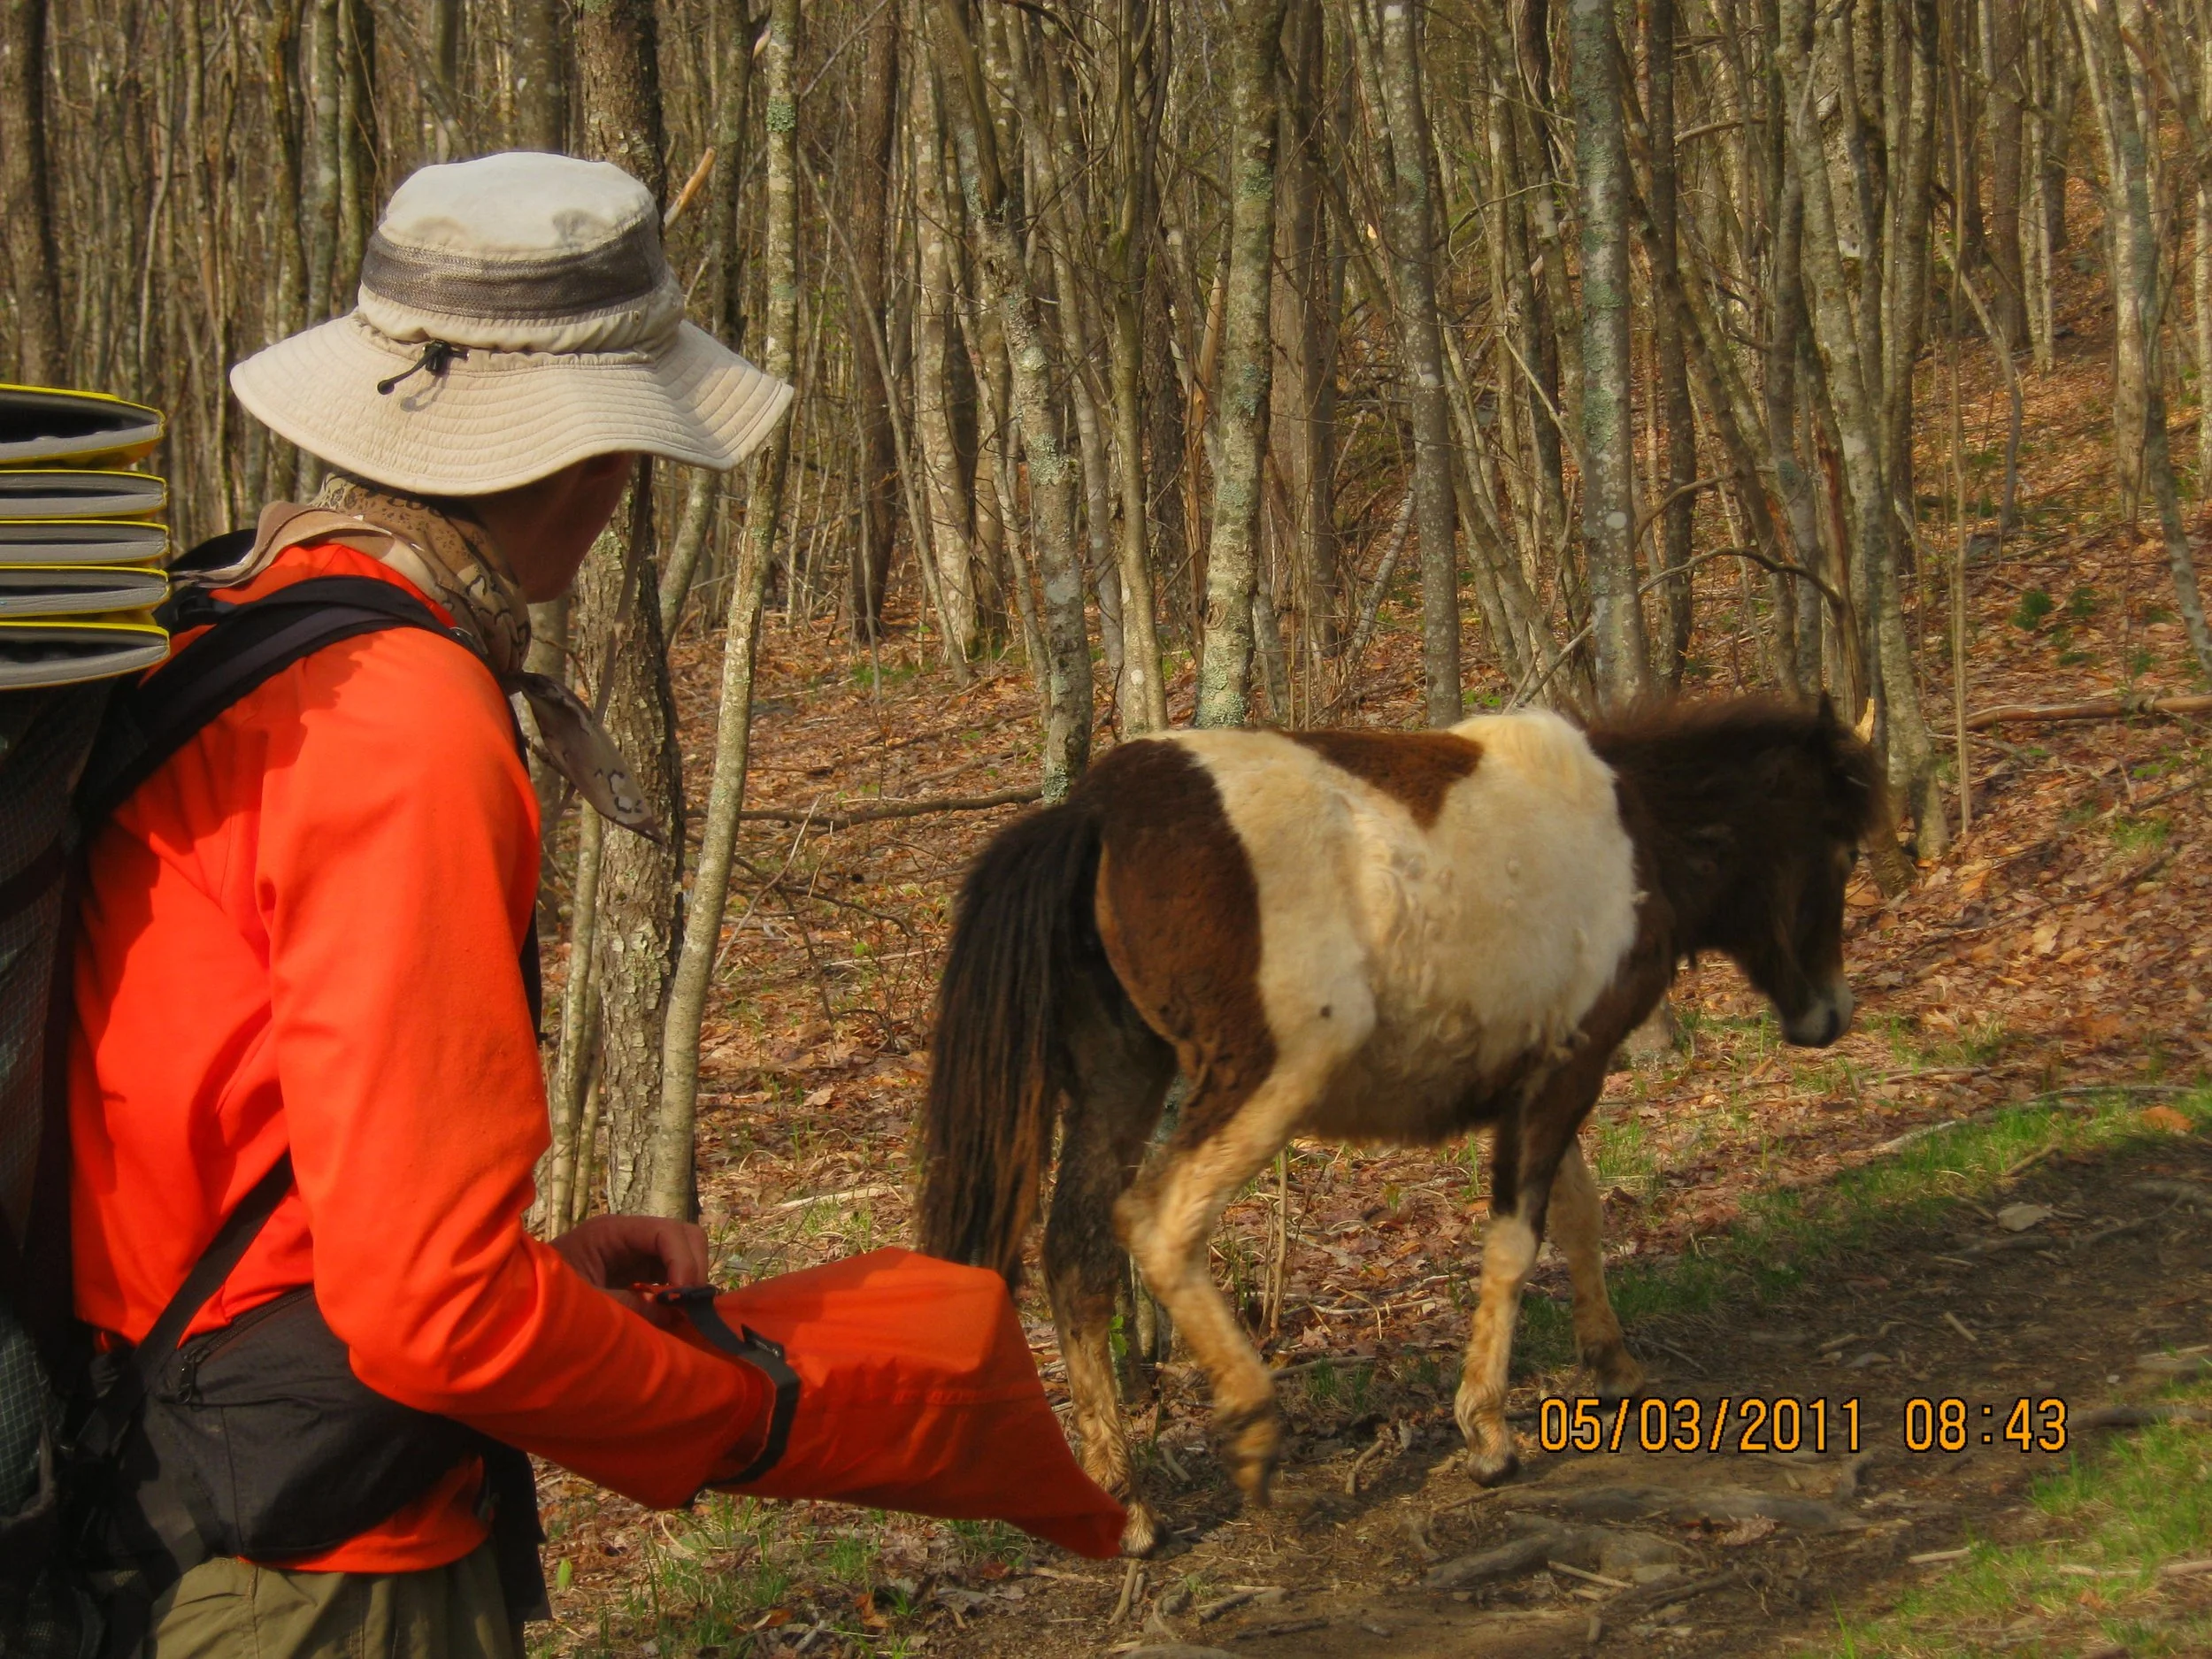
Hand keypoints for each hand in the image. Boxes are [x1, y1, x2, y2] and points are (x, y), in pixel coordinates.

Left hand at [552, 1214, 710, 1318]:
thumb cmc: (539, 1299)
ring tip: (682, 1313)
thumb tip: (673, 1315)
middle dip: (693, 1268)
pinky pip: (670, 1273)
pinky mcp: (635, 1272)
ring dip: (690, 1280)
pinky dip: (679, 1290)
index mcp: (611, 1231)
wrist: (514, 1307)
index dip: (683, 1262)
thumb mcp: (583, 1304)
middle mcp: (628, 1235)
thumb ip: (628, 1306)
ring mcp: (633, 1252)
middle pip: (683, 1235)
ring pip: (683, 1253)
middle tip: (690, 1307)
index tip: (683, 1299)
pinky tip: (671, 1313)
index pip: (666, 1232)